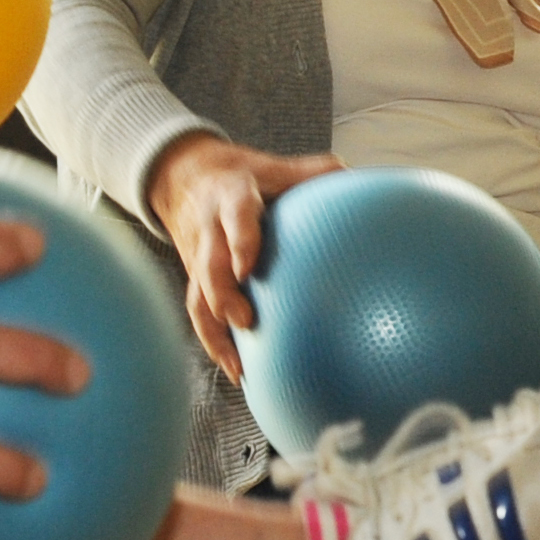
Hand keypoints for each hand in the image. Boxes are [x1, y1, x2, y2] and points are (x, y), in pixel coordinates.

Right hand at [147, 133, 341, 378]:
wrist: (184, 176)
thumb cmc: (243, 176)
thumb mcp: (272, 167)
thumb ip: (309, 173)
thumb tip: (355, 175)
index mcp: (231, 199)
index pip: (235, 217)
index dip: (239, 241)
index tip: (246, 267)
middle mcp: (210, 232)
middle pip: (208, 266)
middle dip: (222, 295)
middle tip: (243, 321)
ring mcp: (198, 259)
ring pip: (197, 298)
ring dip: (214, 333)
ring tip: (236, 366)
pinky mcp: (194, 280)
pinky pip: (198, 313)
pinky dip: (214, 343)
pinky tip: (237, 372)